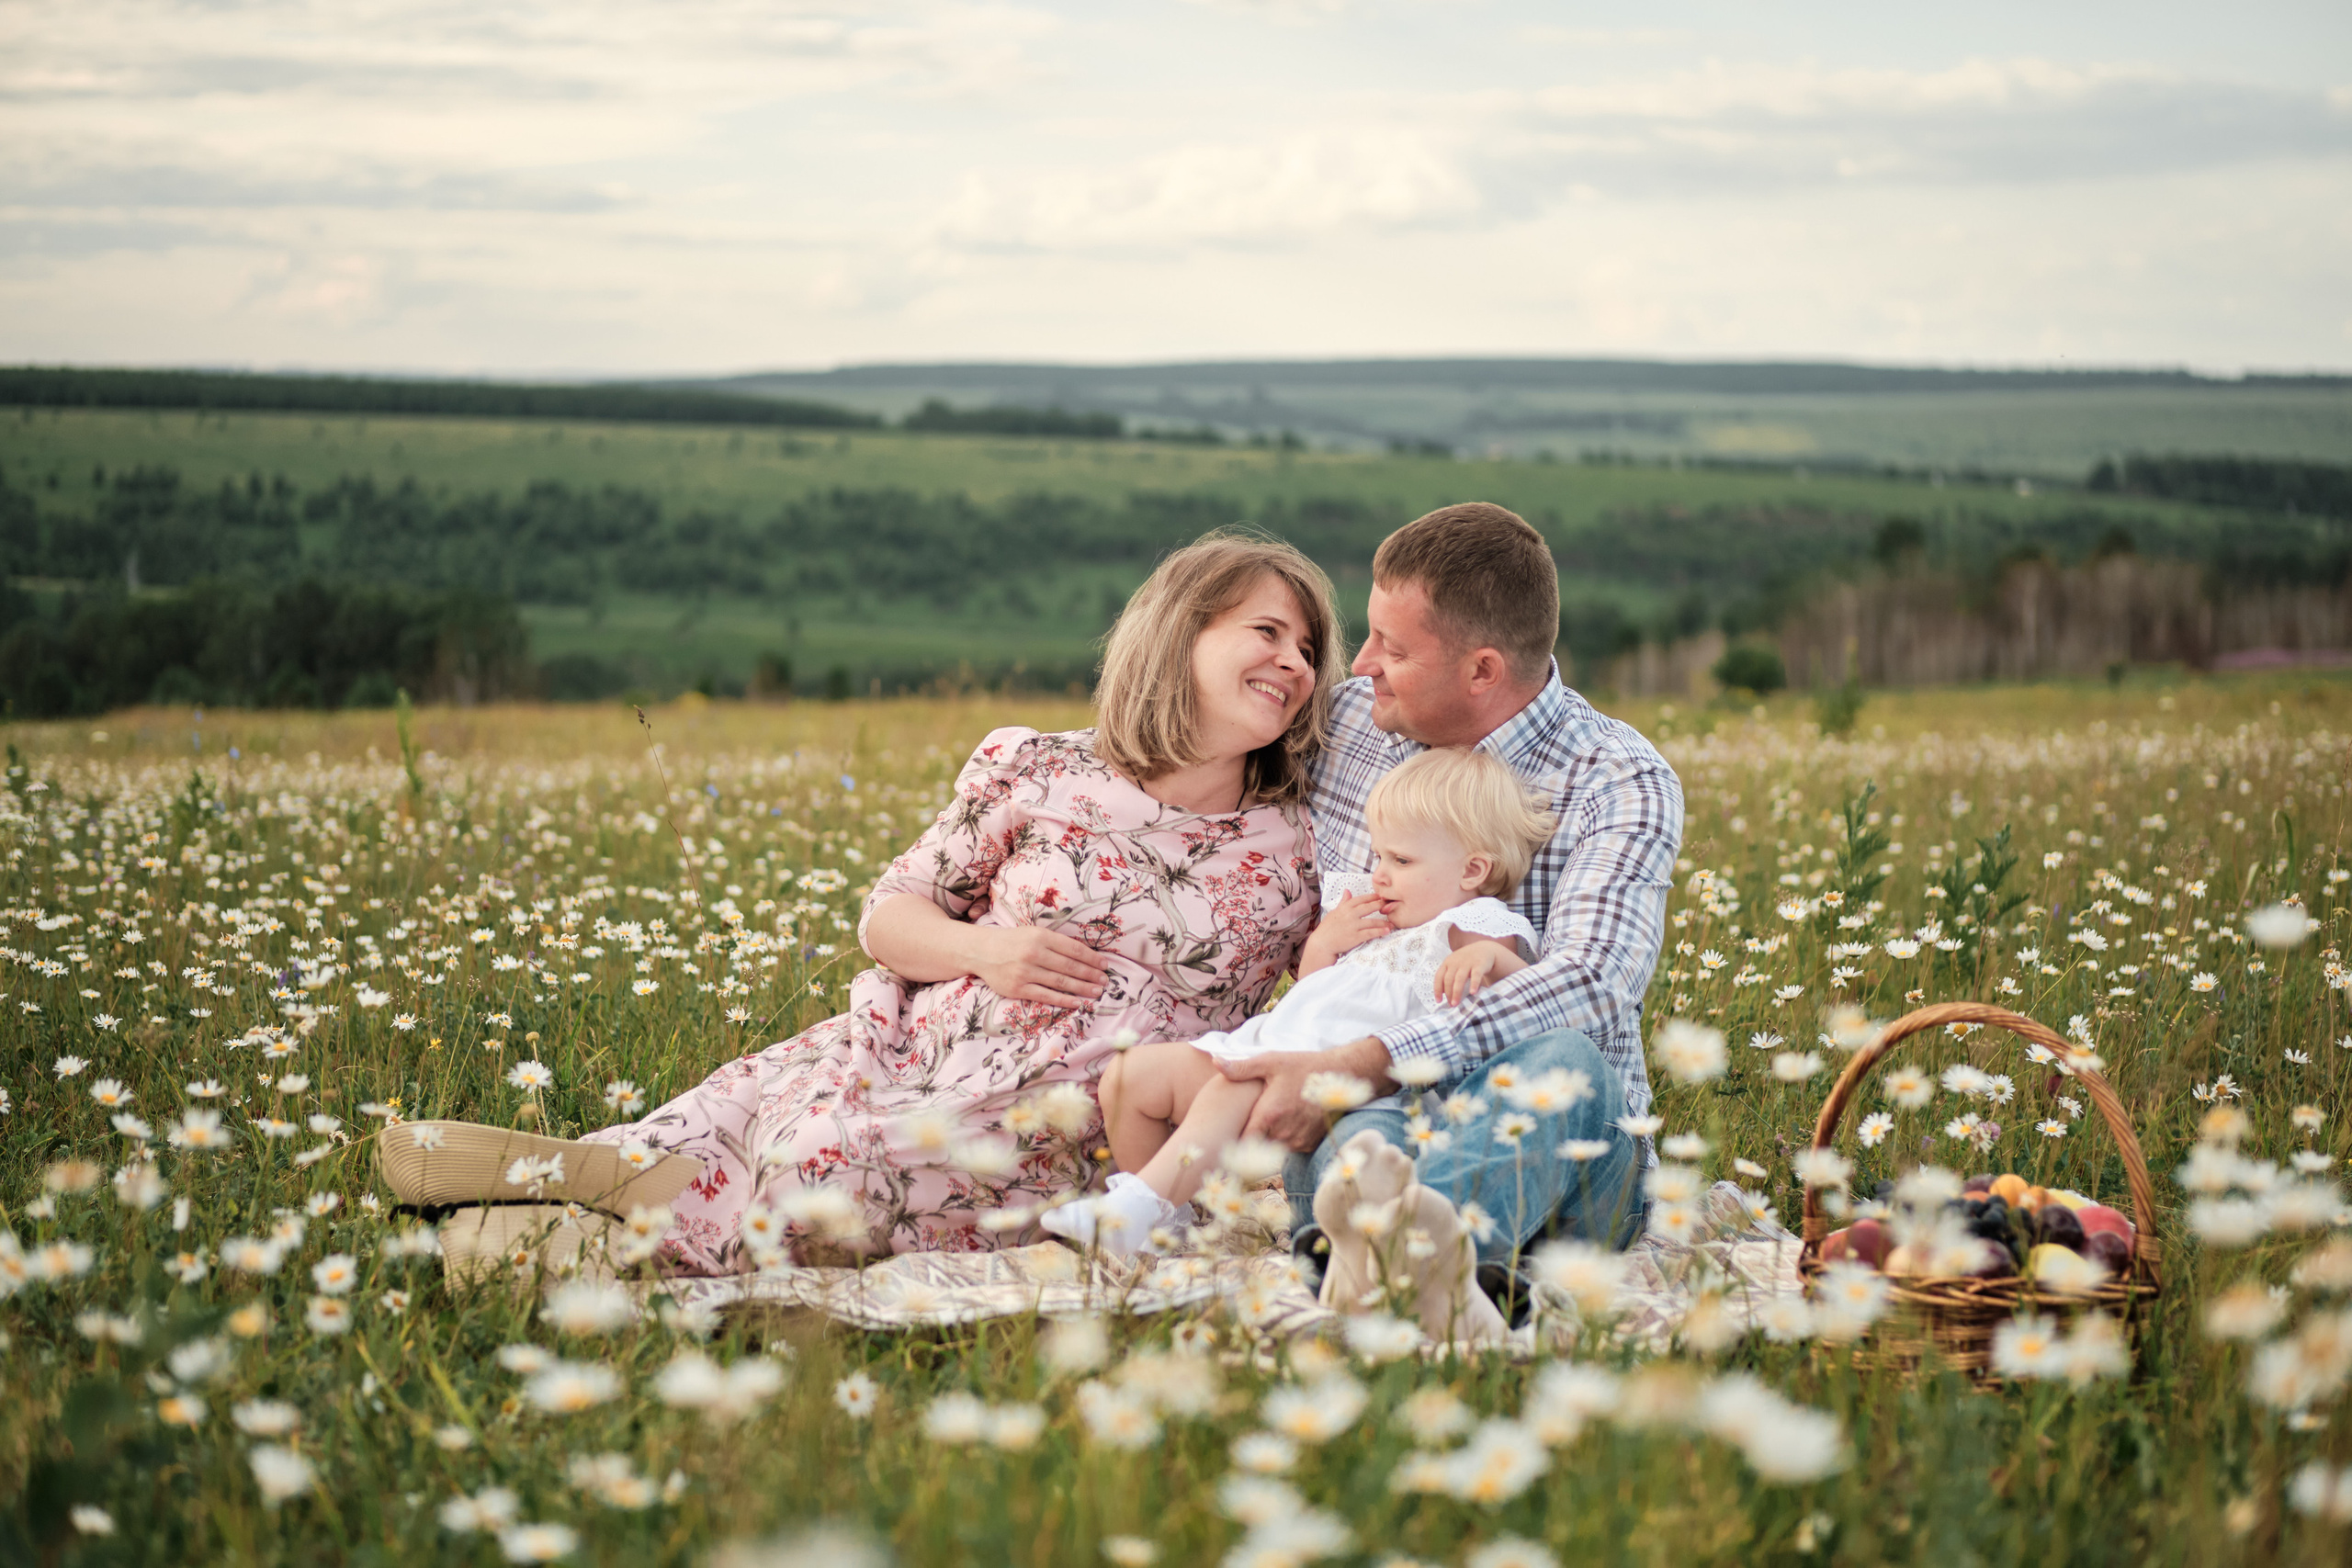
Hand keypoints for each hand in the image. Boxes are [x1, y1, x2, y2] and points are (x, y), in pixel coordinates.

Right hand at [967, 925, 1109, 1007]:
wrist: (981, 951)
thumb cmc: (1012, 941)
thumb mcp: (1033, 933)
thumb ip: (1055, 942)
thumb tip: (1084, 954)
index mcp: (1040, 936)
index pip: (1073, 949)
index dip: (1091, 958)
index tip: (1104, 965)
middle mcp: (1034, 953)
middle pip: (1070, 966)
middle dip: (1091, 975)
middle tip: (1105, 981)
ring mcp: (1025, 972)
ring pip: (1060, 982)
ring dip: (1082, 988)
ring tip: (1096, 992)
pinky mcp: (1018, 988)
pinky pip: (1045, 996)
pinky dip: (1063, 1000)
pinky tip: (1077, 1002)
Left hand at [1218, 1054, 1333, 1150]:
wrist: (1341, 1075)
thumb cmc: (1302, 1066)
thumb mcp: (1271, 1062)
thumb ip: (1242, 1068)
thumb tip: (1216, 1062)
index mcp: (1269, 1115)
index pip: (1243, 1142)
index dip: (1234, 1143)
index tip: (1227, 1139)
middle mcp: (1283, 1133)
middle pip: (1256, 1146)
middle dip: (1251, 1138)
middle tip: (1247, 1125)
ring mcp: (1298, 1141)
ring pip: (1273, 1148)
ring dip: (1268, 1139)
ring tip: (1270, 1121)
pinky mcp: (1309, 1144)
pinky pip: (1289, 1148)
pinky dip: (1285, 1140)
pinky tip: (1286, 1123)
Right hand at [1302, 893, 1391, 967]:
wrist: (1322, 943)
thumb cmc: (1327, 928)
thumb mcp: (1334, 912)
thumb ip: (1343, 902)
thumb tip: (1348, 891)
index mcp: (1345, 907)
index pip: (1361, 899)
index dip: (1372, 897)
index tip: (1381, 896)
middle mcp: (1350, 915)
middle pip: (1369, 907)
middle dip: (1381, 905)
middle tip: (1390, 905)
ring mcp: (1353, 926)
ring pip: (1372, 921)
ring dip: (1384, 922)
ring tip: (1392, 923)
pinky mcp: (1356, 937)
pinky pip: (1371, 933)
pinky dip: (1380, 932)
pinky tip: (1387, 931)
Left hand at [1434, 940, 1508, 1003]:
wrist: (1485, 949)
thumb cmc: (1467, 961)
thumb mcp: (1455, 965)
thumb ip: (1448, 976)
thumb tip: (1442, 994)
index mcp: (1447, 962)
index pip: (1439, 977)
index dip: (1437, 989)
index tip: (1438, 1001)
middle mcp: (1456, 962)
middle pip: (1448, 979)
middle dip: (1448, 993)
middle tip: (1451, 1005)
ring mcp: (1468, 962)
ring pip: (1459, 979)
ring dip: (1457, 992)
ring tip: (1456, 1003)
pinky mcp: (1480, 964)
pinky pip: (1476, 975)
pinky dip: (1473, 984)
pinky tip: (1472, 993)